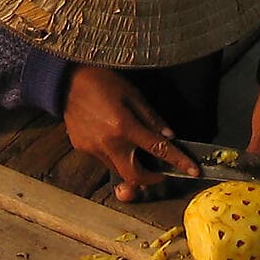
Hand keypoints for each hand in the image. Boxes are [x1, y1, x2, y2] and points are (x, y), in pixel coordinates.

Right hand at [62, 65, 199, 201]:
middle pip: (133, 176)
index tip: (192, 171)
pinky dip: (113, 154)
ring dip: (130, 164)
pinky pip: (102, 159)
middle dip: (150, 179)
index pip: (158, 149)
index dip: (178, 162)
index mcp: (124, 127)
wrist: (66, 81)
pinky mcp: (82, 148)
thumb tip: (168, 136)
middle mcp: (108, 143)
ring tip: (133, 147)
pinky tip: (112, 137)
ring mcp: (93, 148)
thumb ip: (151, 117)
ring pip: (117, 169)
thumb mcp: (132, 93)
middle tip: (159, 171)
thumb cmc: (101, 81)